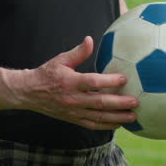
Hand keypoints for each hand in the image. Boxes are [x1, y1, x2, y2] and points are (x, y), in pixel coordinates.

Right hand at [9, 37, 138, 129]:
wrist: (29, 93)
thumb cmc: (47, 74)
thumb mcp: (60, 60)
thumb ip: (78, 52)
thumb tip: (90, 40)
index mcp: (70, 82)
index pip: (92, 82)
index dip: (109, 81)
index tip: (124, 78)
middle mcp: (73, 99)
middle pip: (99, 103)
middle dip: (119, 103)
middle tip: (136, 102)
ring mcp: (73, 111)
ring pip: (98, 117)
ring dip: (117, 117)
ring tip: (133, 116)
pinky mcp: (73, 119)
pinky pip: (92, 125)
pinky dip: (106, 126)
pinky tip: (119, 123)